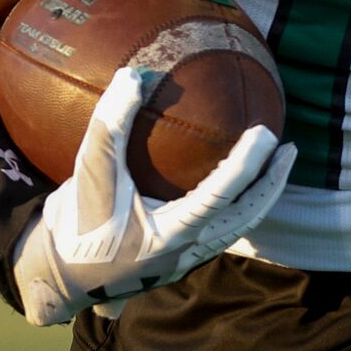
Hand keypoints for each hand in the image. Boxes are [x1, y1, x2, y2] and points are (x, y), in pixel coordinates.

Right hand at [10, 66, 293, 326]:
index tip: (266, 133)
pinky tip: (234, 185)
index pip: (221, 195)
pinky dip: (236, 205)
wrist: (62, 276)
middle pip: (246, 218)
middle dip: (272, 184)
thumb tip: (135, 75)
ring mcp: (186, 259)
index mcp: (170, 234)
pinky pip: (219, 231)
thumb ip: (110, 125)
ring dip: (260, 197)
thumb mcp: (89, 172)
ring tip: (275, 166)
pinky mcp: (178, 260)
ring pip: (238, 229)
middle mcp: (187, 251)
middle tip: (289, 148)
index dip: (247, 164)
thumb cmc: (76, 225)